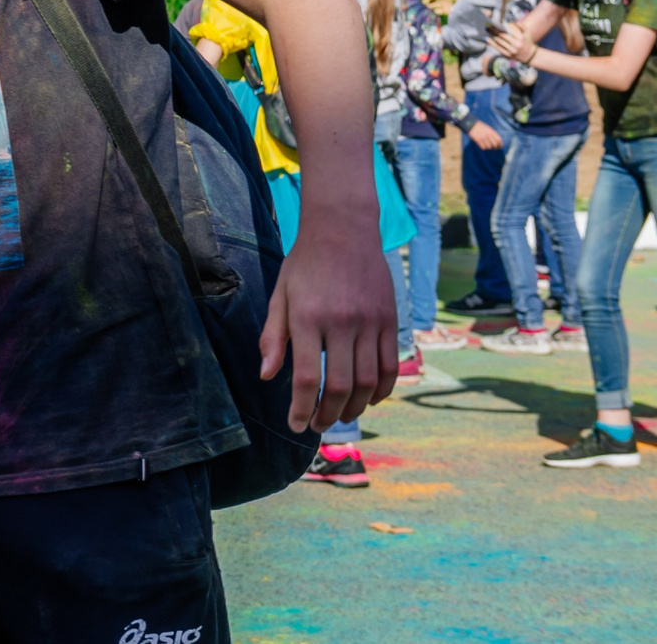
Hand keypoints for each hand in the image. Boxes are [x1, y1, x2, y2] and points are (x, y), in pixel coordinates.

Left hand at [259, 208, 397, 430]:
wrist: (343, 230)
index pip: (305, 376)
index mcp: (307, 317)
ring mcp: (369, 322)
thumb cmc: (305, 265)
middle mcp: (340, 323)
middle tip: (318, 426)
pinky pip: (390, 365)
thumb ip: (273, 337)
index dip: (301, 407)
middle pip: (339, 385)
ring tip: (341, 416)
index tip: (296, 425)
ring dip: (355, 407)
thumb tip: (267, 376)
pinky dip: (382, 389)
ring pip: (368, 381)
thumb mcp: (280, 295)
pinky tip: (369, 399)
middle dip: (329, 414)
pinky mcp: (389, 320)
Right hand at [467, 120, 503, 150]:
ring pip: (489, 147)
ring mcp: (483, 138)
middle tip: (494, 148)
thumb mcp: (489, 128)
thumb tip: (497, 141)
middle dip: (495, 147)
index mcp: (491, 132)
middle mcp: (488, 135)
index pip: (499, 140)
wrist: (471, 125)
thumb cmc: (480, 127)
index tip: (500, 147)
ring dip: (489, 147)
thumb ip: (493, 134)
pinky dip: (484, 147)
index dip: (500, 145)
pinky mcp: (478, 140)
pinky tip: (483, 145)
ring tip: (487, 145)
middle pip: (495, 144)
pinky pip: (483, 147)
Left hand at [488, 24, 537, 64]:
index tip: (494, 22)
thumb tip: (509, 22)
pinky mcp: (508, 55)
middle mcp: (517, 44)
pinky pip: (498, 48)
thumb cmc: (527, 41)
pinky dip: (492, 43)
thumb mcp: (527, 32)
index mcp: (521, 37)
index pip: (509, 30)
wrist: (530, 56)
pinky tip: (487, 39)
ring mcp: (512, 51)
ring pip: (499, 42)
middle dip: (494, 30)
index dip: (501, 26)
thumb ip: (521, 25)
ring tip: (487, 30)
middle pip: (503, 35)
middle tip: (488, 25)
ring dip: (492, 35)